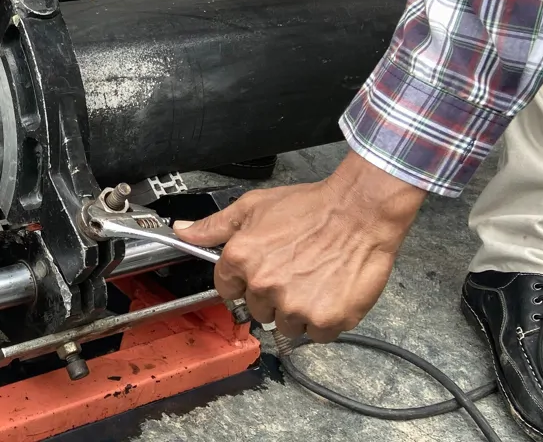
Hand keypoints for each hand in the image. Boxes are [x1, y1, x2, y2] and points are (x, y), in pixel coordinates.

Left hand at [174, 151, 425, 341]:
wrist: (360, 211)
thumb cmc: (310, 207)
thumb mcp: (253, 206)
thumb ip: (215, 226)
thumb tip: (183, 232)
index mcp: (240, 259)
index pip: (227, 290)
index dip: (244, 281)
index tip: (261, 274)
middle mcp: (263, 286)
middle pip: (257, 309)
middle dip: (272, 296)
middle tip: (294, 271)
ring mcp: (294, 305)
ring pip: (285, 325)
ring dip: (297, 310)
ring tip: (314, 280)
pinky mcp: (325, 319)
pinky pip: (316, 334)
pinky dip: (324, 320)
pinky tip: (330, 292)